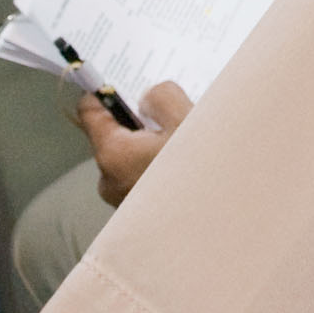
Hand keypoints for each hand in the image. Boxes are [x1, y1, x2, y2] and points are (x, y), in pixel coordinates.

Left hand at [73, 83, 192, 205]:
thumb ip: (161, 97)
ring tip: (187, 145)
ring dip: (153, 147)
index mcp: (112, 154)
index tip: (128, 80)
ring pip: (132, 157)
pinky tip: (188, 169)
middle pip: (114, 134)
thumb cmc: (203, 177)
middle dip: (140, 121)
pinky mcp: (139, 217)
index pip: (89, 110)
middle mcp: (109, 181)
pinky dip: (159, 168)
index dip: (108, 90)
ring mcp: (123, 202)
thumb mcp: (188, 119)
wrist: (224, 232)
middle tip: (172, 114)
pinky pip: (143, 179)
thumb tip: (149, 99)